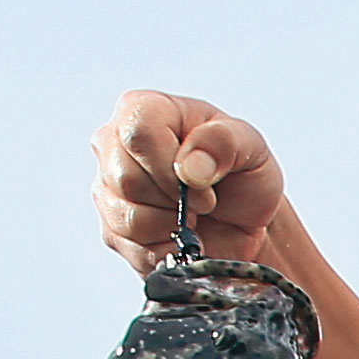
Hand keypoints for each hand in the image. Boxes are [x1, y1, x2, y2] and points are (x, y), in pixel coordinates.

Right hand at [93, 89, 285, 271]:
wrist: (244, 222)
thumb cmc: (243, 175)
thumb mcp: (250, 146)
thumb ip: (223, 142)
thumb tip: (189, 167)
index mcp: (145, 110)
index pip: (138, 132)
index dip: (170, 167)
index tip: (203, 185)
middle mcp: (114, 144)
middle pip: (127, 178)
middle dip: (175, 201)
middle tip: (204, 203)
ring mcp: (108, 188)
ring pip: (127, 218)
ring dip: (172, 226)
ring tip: (193, 217)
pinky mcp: (112, 229)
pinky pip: (130, 247)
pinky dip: (166, 248)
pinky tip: (181, 236)